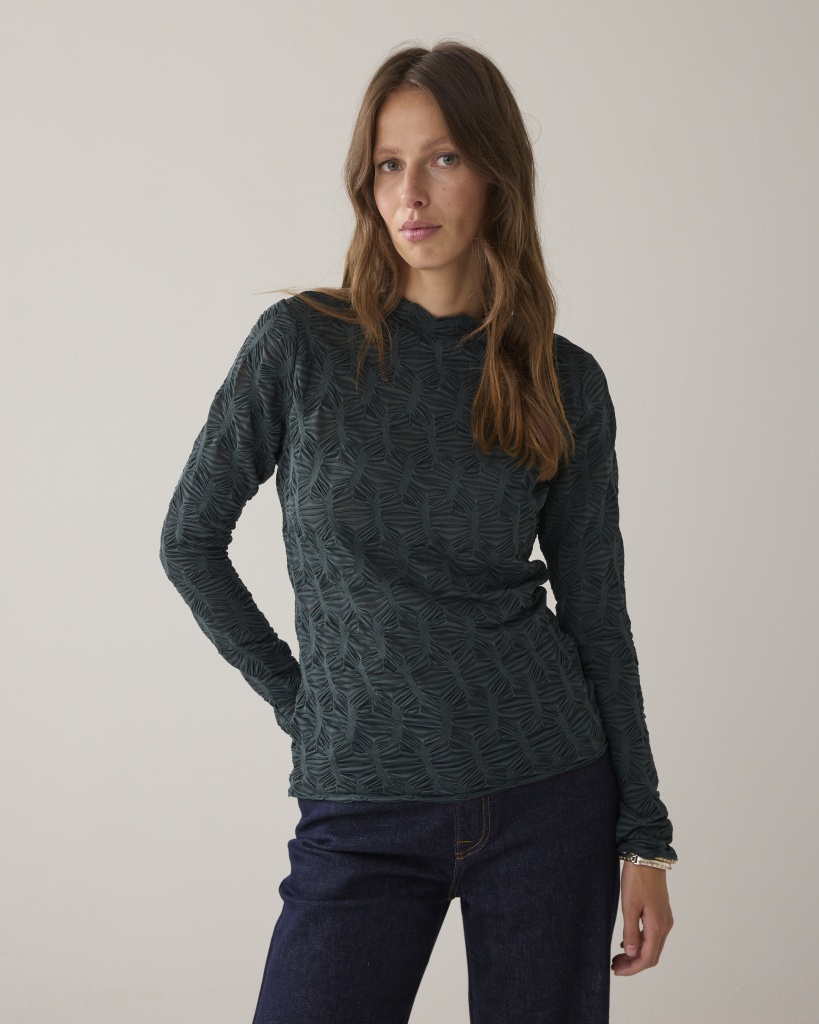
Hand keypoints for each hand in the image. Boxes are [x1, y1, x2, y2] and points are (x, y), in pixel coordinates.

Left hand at [611, 861, 673, 975]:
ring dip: (637, 954)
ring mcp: (664, 919)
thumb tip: (632, 954)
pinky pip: (652, 935)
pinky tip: (627, 942)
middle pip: (651, 955)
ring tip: (618, 956)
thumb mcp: (629, 905)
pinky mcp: (660, 912)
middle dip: (634, 964)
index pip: (647, 959)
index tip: (616, 970)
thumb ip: (631, 932)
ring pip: (652, 946)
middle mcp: (665, 926)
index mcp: (658, 926)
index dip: (632, 968)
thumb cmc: (637, 879)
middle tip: (615, 966)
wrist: (647, 856)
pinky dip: (641, 943)